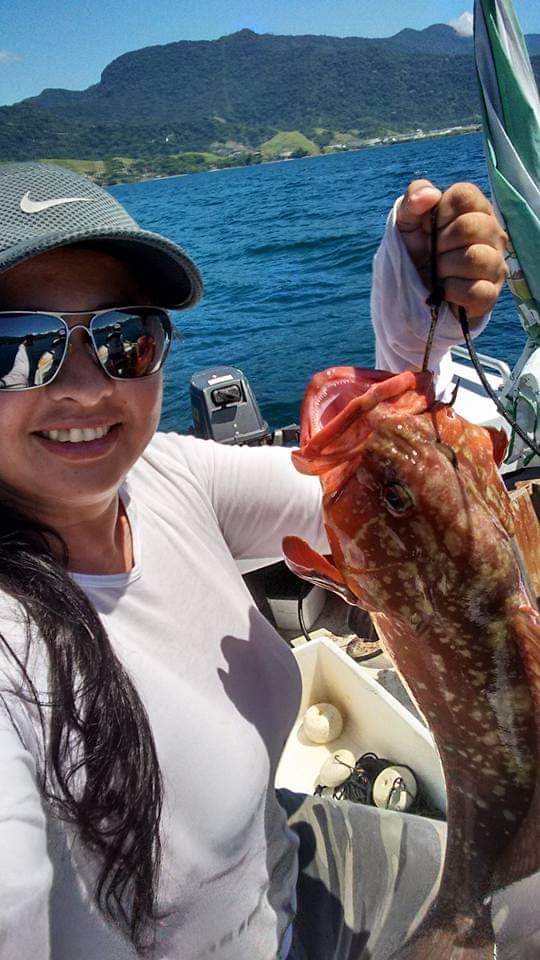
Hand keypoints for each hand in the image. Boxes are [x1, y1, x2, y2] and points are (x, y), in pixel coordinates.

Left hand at [396, 179, 507, 320]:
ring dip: (445, 268)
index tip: (429, 228)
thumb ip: (413, 201)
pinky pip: (475, 290)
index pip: (464, 195)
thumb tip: (429, 195)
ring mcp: (495, 264)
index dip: (440, 213)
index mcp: (476, 209)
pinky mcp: (490, 294)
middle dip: (440, 243)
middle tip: (433, 254)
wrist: (412, 292)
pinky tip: (445, 291)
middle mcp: (493, 234)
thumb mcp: (406, 223)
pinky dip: (452, 292)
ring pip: (475, 258)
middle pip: (470, 226)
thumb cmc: (416, 251)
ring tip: (439, 273)